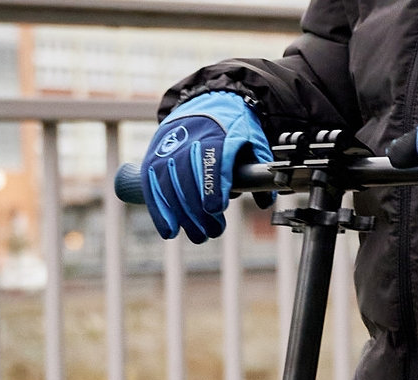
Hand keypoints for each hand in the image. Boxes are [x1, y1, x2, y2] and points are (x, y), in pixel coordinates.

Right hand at [141, 91, 271, 242]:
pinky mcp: (154, 157)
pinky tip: (169, 231)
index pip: (211, 157)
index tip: (216, 208)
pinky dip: (159, 211)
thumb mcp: (252, 138)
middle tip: (214, 231)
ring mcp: (168, 147)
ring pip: (169, 183)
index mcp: (217, 132)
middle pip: (187, 174)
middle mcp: (189, 138)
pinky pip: (152, 186)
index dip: (212, 183)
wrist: (205, 104)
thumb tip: (265, 201)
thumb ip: (260, 166)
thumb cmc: (232, 128)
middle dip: (198, 208)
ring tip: (199, 236)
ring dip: (182, 214)